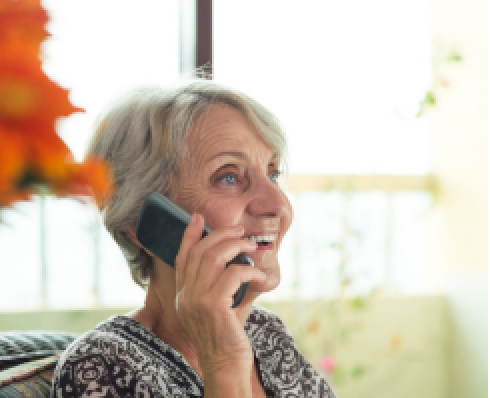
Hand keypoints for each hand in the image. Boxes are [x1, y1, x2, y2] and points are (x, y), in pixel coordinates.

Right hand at [174, 213, 264, 375]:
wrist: (226, 365)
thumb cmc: (227, 334)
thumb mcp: (219, 305)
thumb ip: (222, 283)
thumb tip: (240, 259)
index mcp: (182, 294)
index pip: (182, 257)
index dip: (189, 235)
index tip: (197, 218)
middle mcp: (184, 295)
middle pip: (199, 251)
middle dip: (221, 234)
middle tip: (240, 230)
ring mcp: (196, 300)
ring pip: (213, 257)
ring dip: (236, 246)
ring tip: (251, 246)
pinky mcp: (212, 306)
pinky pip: (232, 274)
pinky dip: (249, 270)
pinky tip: (258, 275)